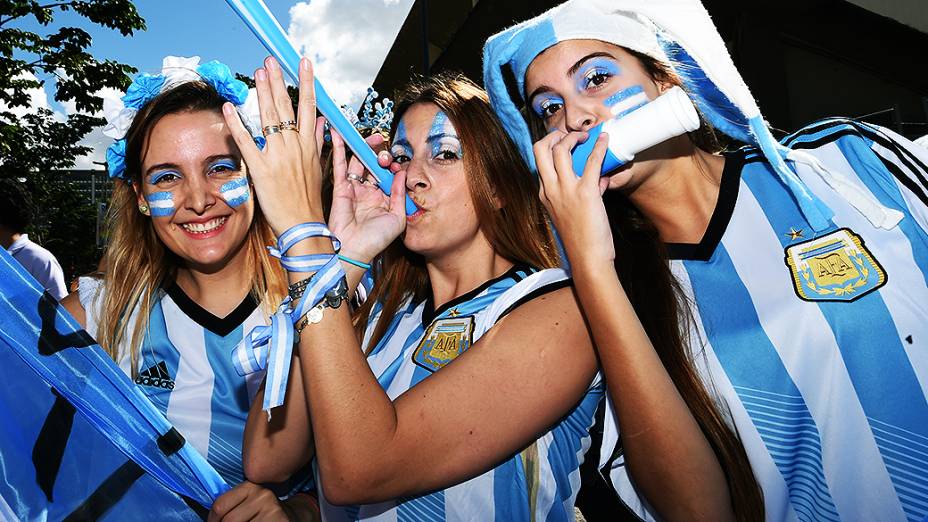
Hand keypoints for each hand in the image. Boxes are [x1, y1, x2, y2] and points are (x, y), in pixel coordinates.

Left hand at [208, 482, 289, 521]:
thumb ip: (231, 505)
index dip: (212, 520)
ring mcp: (272, 510)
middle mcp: (262, 495)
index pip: (219, 505)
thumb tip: (211, 520)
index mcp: (250, 486)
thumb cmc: (262, 513)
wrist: (290, 517)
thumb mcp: (247, 503)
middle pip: (228, 520)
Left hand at [223, 56, 322, 236]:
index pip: (308, 107)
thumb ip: (318, 141)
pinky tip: (230, 108)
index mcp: (308, 145)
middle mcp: (294, 146)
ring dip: (263, 92)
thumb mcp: (318, 167)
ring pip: (269, 118)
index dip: (306, 83)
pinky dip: (237, 124)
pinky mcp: (261, 169)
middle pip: (286, 106)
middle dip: (278, 81)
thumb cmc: (309, 200)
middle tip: (271, 60)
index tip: (303, 63)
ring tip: (258, 72)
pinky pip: (247, 142)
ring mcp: (278, 156)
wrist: (304, 225)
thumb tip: (321, 121)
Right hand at [327, 126, 406, 263]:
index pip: (388, 175)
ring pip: (358, 163)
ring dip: (365, 149)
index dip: (394, 167)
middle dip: (381, 155)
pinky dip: (341, 149)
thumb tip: (402, 173)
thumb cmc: (376, 240)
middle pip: (373, 166)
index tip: (398, 165)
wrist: (355, 250)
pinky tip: (341, 135)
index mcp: (383, 199)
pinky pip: (340, 166)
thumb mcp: (398, 217)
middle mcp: (368, 193)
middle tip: (385, 152)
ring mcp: (354, 189)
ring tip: (373, 138)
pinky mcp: (340, 189)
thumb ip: (400, 194)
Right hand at [533, 130, 614, 265]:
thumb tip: (600, 177)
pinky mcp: (586, 193)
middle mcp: (550, 189)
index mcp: (544, 194)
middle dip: (553, 136)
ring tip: (585, 136)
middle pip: (540, 150)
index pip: (539, 162)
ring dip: (573, 137)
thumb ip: (582, 192)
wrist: (588, 258)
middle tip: (569, 134)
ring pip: (560, 150)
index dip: (550, 147)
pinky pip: (592, 162)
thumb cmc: (582, 239)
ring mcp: (566, 190)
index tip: (563, 143)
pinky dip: (599, 147)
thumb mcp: (572, 213)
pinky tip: (605, 140)